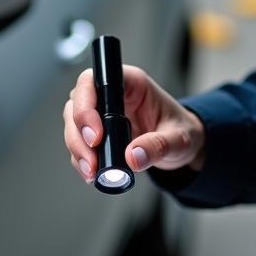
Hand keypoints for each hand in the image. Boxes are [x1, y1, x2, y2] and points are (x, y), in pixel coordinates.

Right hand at [63, 65, 206, 184]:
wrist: (180, 146)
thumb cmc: (182, 131)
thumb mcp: (179, 139)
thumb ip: (159, 146)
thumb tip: (133, 157)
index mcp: (131, 84)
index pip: (96, 81)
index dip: (87, 105)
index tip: (96, 136)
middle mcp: (112, 95)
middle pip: (77, 104)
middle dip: (78, 134)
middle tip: (92, 160)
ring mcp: (101, 113)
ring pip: (74, 125)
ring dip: (77, 149)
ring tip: (92, 172)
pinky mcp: (98, 132)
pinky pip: (80, 143)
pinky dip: (81, 160)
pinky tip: (92, 174)